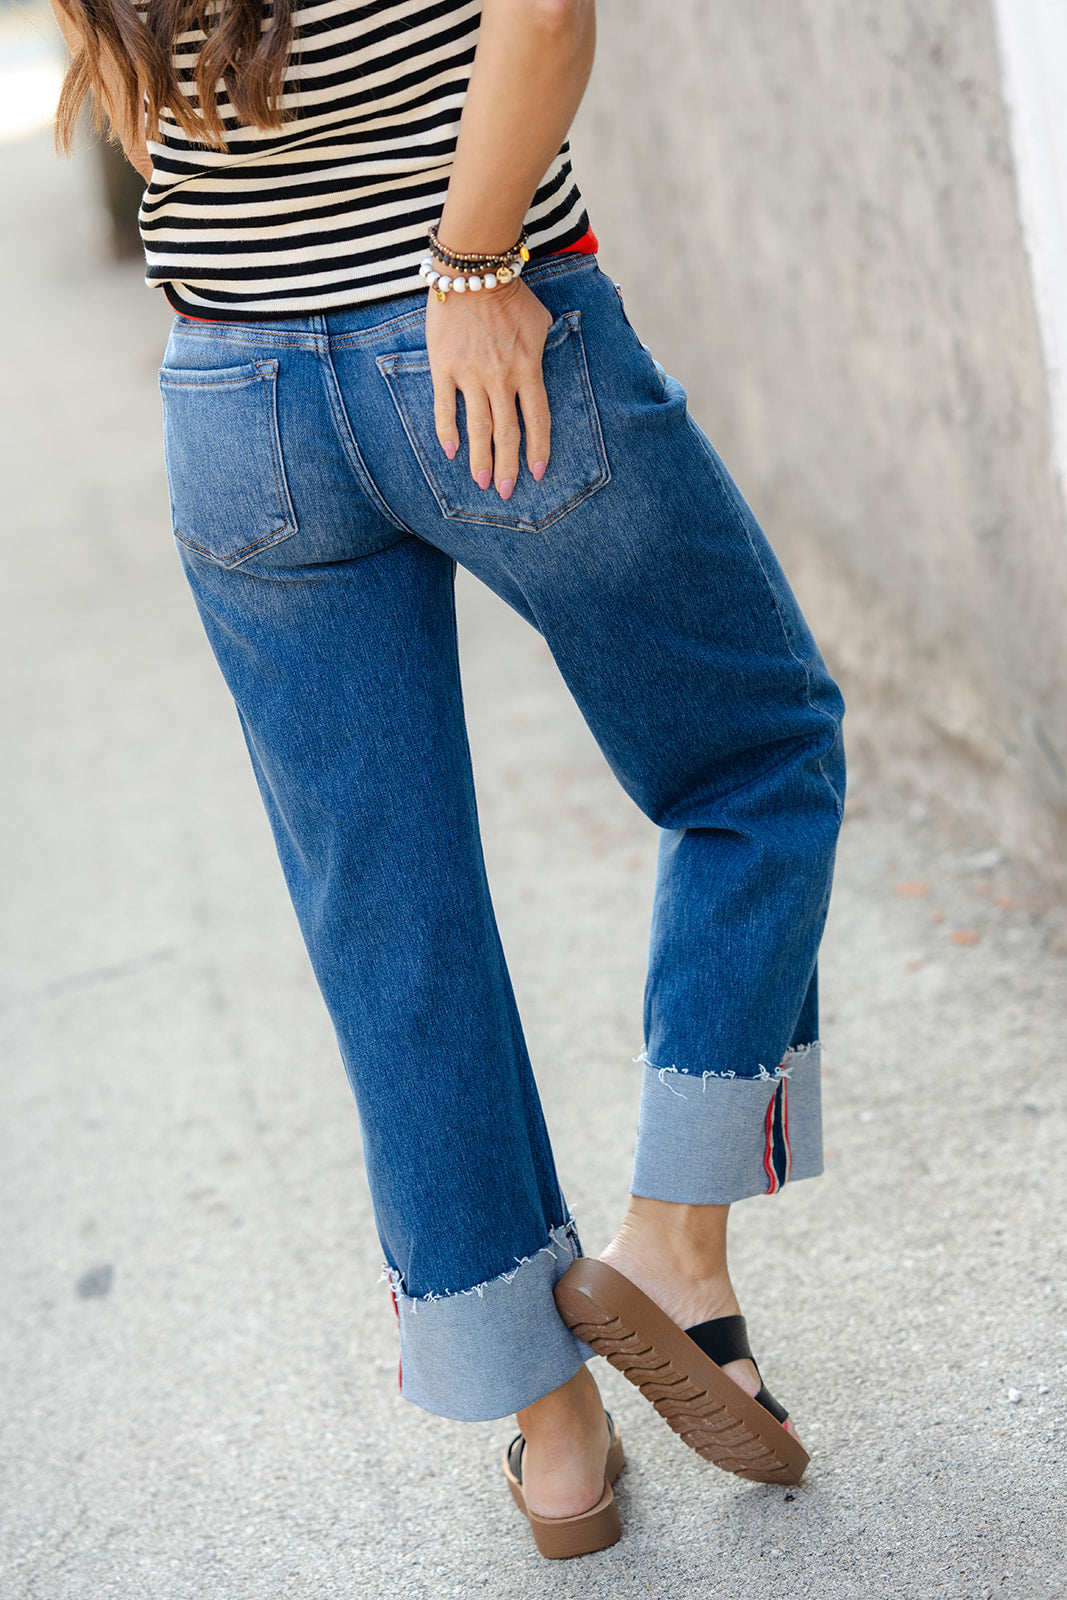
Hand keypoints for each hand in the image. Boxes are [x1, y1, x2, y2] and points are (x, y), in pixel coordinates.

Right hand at [425, 276, 552, 499]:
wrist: (474, 269)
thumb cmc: (510, 293)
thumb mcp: (541, 321)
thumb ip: (542, 350)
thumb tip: (540, 367)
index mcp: (528, 369)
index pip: (537, 420)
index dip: (538, 450)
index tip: (537, 473)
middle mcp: (501, 378)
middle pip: (507, 433)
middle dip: (508, 467)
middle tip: (505, 493)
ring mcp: (471, 375)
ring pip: (478, 427)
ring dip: (480, 459)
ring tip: (482, 483)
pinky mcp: (444, 367)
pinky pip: (445, 407)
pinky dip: (447, 432)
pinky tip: (451, 453)